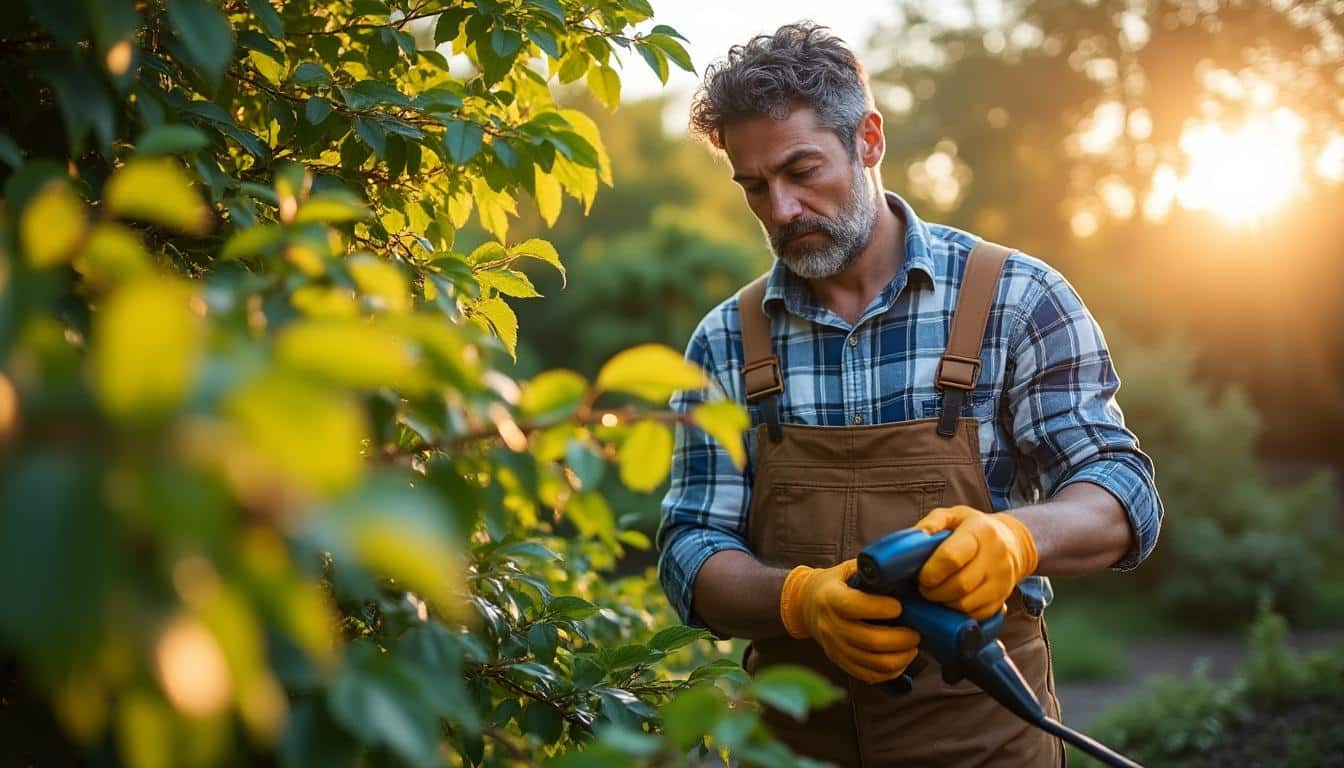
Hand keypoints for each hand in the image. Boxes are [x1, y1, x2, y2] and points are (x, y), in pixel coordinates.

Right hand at [779, 559, 920, 684]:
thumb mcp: (847, 570)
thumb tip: (903, 573)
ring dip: (899, 658)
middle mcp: (829, 624)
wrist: (805, 604)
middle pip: (868, 640)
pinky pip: (866, 675)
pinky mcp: (838, 661)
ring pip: (871, 662)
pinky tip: (901, 660)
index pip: (853, 606)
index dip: (879, 608)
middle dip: (900, 639)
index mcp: (829, 597)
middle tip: (917, 632)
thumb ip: (871, 573)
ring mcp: (833, 646)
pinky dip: (889, 672)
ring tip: (913, 647)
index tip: (899, 606)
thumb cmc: (835, 583)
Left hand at [914, 505, 1037, 620]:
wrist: (1012, 542)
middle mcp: (995, 557)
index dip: (931, 571)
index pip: (952, 557)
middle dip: (934, 591)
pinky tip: (950, 600)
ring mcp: (1002, 580)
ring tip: (936, 593)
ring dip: (944, 603)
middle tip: (924, 587)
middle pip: (959, 585)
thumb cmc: (974, 528)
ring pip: (966, 604)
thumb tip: (914, 538)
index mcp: (980, 532)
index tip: (921, 575)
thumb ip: (932, 523)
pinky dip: (958, 613)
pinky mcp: (1003, 598)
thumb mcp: (953, 515)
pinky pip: (976, 615)